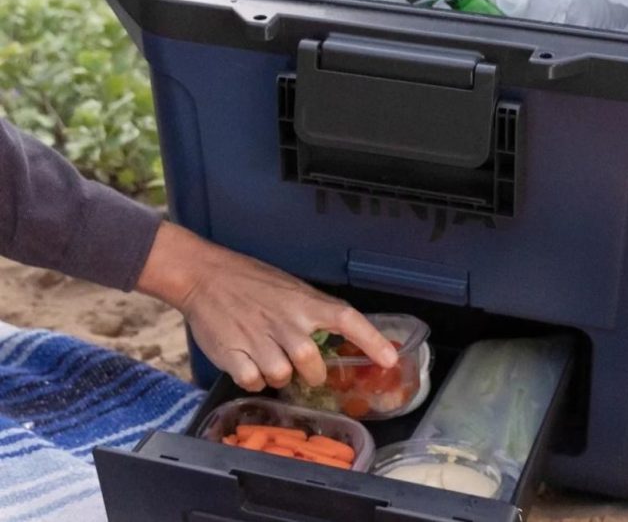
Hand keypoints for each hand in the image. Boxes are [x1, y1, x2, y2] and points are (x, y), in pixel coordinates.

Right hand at [136, 222, 397, 391]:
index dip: (372, 341)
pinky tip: (248, 362)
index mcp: (306, 303)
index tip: (390, 362)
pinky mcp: (233, 355)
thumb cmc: (252, 282)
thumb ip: (313, 313)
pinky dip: (253, 379)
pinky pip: (254, 382)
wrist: (206, 276)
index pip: (347, 319)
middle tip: (301, 365)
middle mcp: (287, 322)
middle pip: (313, 365)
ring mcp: (260, 339)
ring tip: (268, 357)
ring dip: (279, 375)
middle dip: (311, 373)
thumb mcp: (292, 289)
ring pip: (282, 377)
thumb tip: (338, 337)